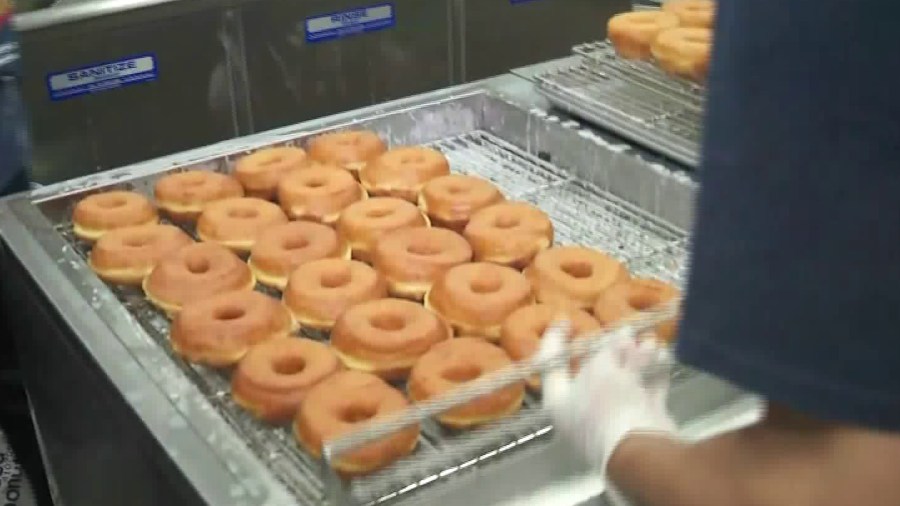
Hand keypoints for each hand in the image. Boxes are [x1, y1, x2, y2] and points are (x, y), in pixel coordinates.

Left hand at [538, 323, 676, 472]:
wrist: (641, 451)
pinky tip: (662, 355)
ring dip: (637, 358)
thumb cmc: (606, 406)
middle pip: (593, 372)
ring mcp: (613, 420)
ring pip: (624, 381)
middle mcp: (582, 412)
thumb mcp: (600, 369)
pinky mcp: (641, 423)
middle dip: (610, 349)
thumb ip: (608, 350)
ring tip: (649, 339)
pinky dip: (653, 373)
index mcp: (559, 401)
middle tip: (624, 330)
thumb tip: (622, 336)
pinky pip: (646, 391)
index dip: (554, 340)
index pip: (550, 365)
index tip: (566, 319)